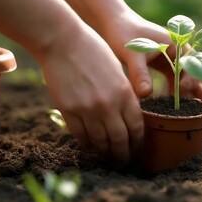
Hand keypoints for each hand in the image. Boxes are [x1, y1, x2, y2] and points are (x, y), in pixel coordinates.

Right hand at [39, 24, 142, 163]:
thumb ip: (124, 94)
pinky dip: (87, 144)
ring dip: (105, 152)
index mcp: (124, 93)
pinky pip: (80, 136)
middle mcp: (108, 105)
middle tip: (123, 160)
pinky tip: (90, 145)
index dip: (138, 142)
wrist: (63, 41)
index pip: (136, 127)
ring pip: (100, 142)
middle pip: (120, 140)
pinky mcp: (68, 110)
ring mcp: (87, 109)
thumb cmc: (93, 50)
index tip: (137, 148)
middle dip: (123, 154)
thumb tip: (127, 115)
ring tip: (107, 156)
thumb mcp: (117, 70)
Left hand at [101, 12, 201, 98]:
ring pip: (182, 75)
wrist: (111, 23)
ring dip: (186, 90)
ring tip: (192, 108)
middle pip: (190, 70)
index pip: (190, 62)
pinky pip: (171, 77)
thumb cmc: (123, 34)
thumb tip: (145, 95)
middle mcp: (175, 49)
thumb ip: (139, 73)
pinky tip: (172, 102)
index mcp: (174, 43)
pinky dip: (174, 89)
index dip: (190, 77)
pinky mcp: (159, 62)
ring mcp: (168, 56)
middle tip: (197, 104)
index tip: (182, 92)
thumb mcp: (133, 53)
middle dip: (194, 87)